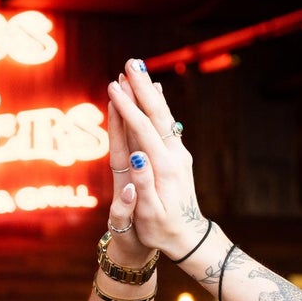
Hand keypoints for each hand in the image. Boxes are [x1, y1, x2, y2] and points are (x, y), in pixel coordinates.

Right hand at [106, 59, 207, 260]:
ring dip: (150, 91)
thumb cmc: (161, 231)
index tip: (112, 86)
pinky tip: (155, 92)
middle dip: (141, 88)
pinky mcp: (179, 156)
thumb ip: (142, 185)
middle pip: (156, 115)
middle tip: (130, 62)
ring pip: (163, 116)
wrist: (188, 238)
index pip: (142, 131)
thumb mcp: (149, 215)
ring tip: (139, 68)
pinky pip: (166, 124)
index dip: (126, 108)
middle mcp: (174, 157)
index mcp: (163, 169)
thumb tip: (137, 158)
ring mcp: (179, 154)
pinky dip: (158, 105)